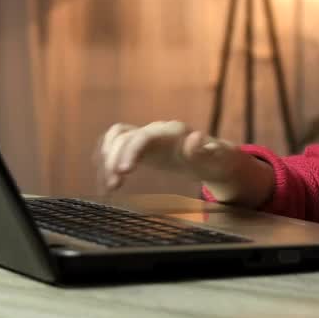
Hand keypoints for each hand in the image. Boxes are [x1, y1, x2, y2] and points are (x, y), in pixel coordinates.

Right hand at [96, 121, 240, 190]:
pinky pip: (115, 146)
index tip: (122, 172)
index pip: (143, 137)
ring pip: (115, 139)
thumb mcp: (216, 157)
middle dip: (112, 159)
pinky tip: (103, 178)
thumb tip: (195, 138)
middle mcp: (154, 130)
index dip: (130, 151)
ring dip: (105, 160)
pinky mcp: (139, 146)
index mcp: (171, 132)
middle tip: (111, 187)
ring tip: (106, 187)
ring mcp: (145, 136)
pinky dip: (105, 159)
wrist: (213, 157)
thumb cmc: (216, 159)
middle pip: (123, 137)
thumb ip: (205, 149)